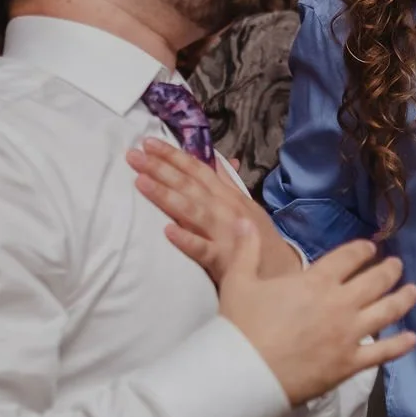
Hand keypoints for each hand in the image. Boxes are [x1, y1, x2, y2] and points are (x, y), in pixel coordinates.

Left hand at [129, 138, 302, 282]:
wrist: (281, 274)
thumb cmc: (261, 239)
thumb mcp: (247, 205)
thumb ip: (228, 183)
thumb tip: (217, 160)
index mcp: (229, 196)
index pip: (199, 169)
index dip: (174, 155)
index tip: (148, 142)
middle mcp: (226, 209)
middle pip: (190, 185)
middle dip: (161, 168)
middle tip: (133, 155)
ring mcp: (225, 234)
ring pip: (192, 211)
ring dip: (167, 196)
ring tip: (141, 182)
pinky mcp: (224, 260)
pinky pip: (203, 249)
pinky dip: (187, 239)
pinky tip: (168, 231)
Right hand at [218, 231, 415, 404]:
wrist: (245, 372)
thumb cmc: (241, 326)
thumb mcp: (239, 281)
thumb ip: (246, 249)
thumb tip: (242, 220)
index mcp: (316, 281)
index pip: (349, 257)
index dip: (363, 250)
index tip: (371, 247)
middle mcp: (340, 304)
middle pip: (375, 281)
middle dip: (389, 270)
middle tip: (397, 265)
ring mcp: (349, 334)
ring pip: (387, 312)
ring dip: (403, 299)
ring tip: (415, 291)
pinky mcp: (350, 363)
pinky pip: (382, 353)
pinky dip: (400, 345)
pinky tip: (413, 339)